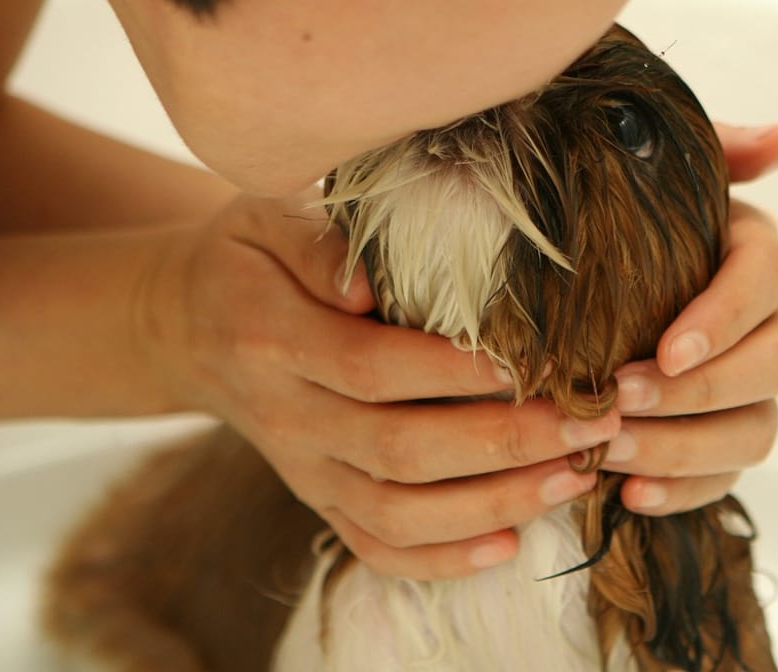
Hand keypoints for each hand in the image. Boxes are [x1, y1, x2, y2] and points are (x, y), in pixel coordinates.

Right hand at [141, 193, 619, 578]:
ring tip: (574, 477)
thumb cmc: (251, 258)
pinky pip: (373, 547)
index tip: (534, 360)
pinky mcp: (316, 499)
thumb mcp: (266, 217)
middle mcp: (287, 417)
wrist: (188, 324)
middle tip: (589, 422)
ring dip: (491, 505)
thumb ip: (317, 241)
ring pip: (395, 513)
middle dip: (503, 444)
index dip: (455, 372)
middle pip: (399, 450)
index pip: (374, 367)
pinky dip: (440, 560)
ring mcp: (302, 469)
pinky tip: (509, 546)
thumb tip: (365, 282)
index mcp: (273, 339)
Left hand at [604, 122, 777, 513]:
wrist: (582, 272)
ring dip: (687, 448)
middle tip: (622, 398)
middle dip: (703, 390)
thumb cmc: (619, 218)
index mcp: (753, 253)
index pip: (766, 282)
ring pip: (758, 430)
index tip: (666, 349)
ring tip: (613, 453)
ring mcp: (752, 387)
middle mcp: (769, 322)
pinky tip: (629, 495)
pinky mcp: (725, 437)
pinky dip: (683, 491)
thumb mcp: (655, 174)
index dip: (724, 319)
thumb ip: (717, 150)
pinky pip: (726, 477)